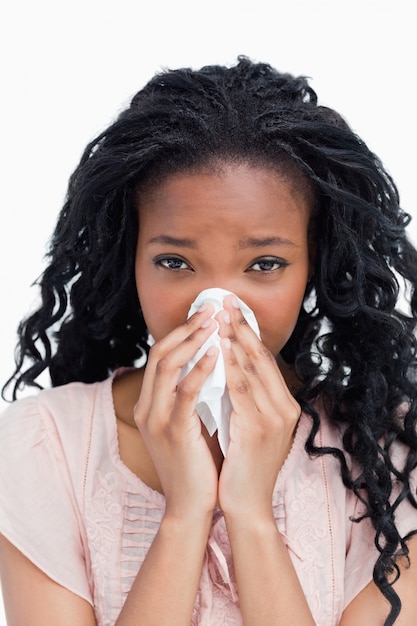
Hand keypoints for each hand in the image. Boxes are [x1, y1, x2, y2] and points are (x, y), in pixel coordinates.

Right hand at [134, 306, 218, 520]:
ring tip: (215, 323)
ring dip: (192, 340)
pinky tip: (216, 354)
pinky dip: (199, 369)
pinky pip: (185, 392)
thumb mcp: (191, 423)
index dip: (181, 332)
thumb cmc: (198, 463)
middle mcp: (147, 408)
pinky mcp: (173, 431)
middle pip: (160, 353)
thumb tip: (214, 365)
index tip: (204, 315)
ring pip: (167, 366)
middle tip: (210, 308)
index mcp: (150, 405)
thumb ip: (194, 396)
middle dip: (186, 328)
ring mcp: (156, 419)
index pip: (161, 357)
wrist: (192, 506)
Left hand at [216, 296, 300, 520]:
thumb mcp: (249, 424)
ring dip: (233, 342)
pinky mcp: (259, 430)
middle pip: (261, 358)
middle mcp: (284, 408)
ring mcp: (274, 419)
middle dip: (240, 327)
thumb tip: (227, 364)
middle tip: (224, 302)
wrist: (247, 504)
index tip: (231, 310)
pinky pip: (241, 392)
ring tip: (217, 319)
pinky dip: (229, 369)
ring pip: (252, 370)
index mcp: (284, 405)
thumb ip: (245, 398)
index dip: (247, 332)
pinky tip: (216, 353)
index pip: (265, 360)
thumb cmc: (244, 464)